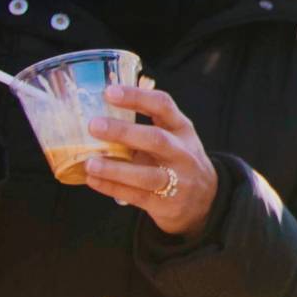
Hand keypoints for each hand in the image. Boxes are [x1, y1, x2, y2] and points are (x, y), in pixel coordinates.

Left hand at [82, 83, 219, 236]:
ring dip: (115, 168)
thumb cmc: (178, 160)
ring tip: (90, 162)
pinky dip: (112, 187)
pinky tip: (93, 179)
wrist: (206, 199)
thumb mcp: (174, 137)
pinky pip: (136, 195)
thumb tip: (100, 113)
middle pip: (156, 139)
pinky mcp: (165, 203)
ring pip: (146, 174)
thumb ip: (146, 126)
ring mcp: (177, 179)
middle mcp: (182, 152)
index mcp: (182, 129)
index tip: (110, 92)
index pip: (163, 105)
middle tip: (94, 125)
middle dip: (124, 132)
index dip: (137, 97)